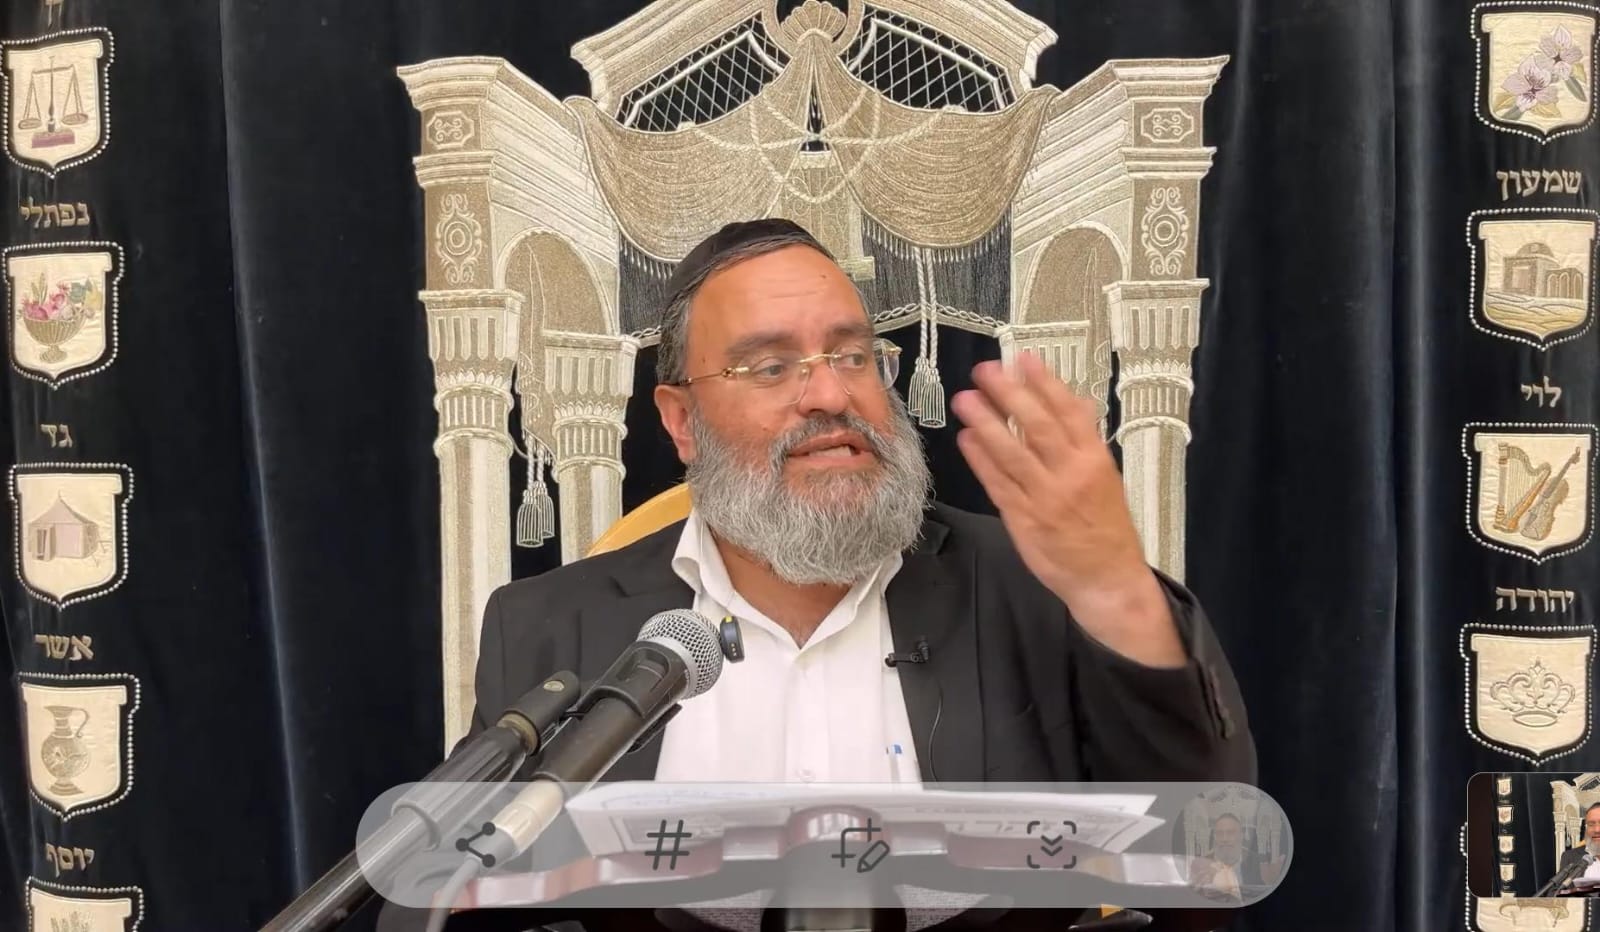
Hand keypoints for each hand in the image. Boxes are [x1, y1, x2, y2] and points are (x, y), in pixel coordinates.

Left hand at [950, 353, 1184, 667]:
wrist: (1107, 578)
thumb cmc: (1106, 525)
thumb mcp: (1106, 476)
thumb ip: (1085, 439)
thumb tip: (1074, 400)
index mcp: (1094, 459)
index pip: (1068, 413)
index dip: (1045, 384)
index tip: (1023, 359)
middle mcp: (1070, 475)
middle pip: (1037, 427)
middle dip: (1009, 395)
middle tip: (985, 371)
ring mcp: (1045, 498)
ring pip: (1012, 454)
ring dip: (987, 423)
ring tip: (966, 399)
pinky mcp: (1024, 520)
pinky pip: (998, 485)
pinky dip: (981, 460)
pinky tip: (967, 438)